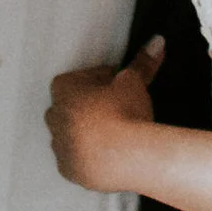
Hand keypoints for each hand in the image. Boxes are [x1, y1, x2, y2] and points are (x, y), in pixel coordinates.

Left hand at [47, 38, 163, 190]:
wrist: (129, 155)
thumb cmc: (126, 112)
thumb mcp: (134, 82)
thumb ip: (141, 62)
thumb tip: (157, 41)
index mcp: (63, 90)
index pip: (79, 79)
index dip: (101, 81)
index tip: (117, 85)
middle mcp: (55, 117)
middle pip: (70, 107)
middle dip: (89, 107)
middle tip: (116, 109)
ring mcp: (60, 145)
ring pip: (70, 135)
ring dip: (86, 133)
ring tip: (114, 134)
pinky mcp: (69, 170)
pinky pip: (75, 160)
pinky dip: (88, 157)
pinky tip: (108, 154)